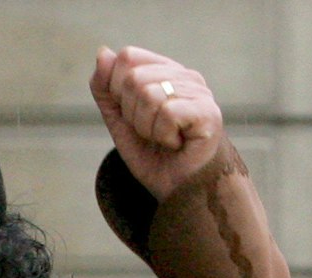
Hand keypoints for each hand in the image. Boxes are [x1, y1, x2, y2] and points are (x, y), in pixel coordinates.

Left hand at [89, 45, 223, 200]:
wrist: (178, 190)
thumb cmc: (154, 156)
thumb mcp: (119, 121)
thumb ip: (107, 89)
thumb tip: (102, 52)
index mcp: (165, 72)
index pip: (127, 57)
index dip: (116, 89)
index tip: (132, 115)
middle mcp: (186, 77)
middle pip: (133, 78)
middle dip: (131, 114)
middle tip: (150, 133)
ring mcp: (200, 93)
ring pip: (148, 95)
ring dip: (147, 128)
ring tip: (164, 139)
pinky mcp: (208, 112)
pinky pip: (166, 113)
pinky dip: (162, 135)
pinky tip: (176, 144)